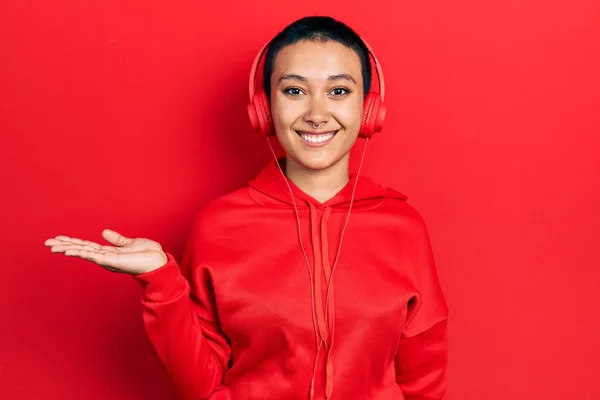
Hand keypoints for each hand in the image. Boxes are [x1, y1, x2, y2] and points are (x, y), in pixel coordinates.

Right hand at [44, 229, 168, 274]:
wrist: (158, 261)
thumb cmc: (148, 254)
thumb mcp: (130, 243)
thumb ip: (117, 239)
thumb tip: (104, 232)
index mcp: (109, 252)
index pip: (86, 246)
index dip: (73, 242)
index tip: (58, 238)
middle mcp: (105, 257)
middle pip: (81, 249)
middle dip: (64, 245)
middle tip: (47, 242)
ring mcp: (107, 260)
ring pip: (83, 252)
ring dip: (67, 248)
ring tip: (52, 246)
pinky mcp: (111, 261)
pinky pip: (92, 255)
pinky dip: (80, 252)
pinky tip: (69, 250)